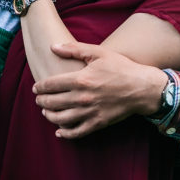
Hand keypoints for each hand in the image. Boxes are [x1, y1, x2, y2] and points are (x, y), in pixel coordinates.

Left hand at [31, 42, 166, 138]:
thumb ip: (74, 49)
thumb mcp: (98, 53)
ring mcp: (90, 112)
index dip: (40, 87)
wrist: (142, 88)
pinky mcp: (98, 123)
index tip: (36, 88)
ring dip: (49, 116)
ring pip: (61, 119)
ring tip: (46, 112)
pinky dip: (65, 133)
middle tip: (38, 100)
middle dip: (41, 101)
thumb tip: (53, 46)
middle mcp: (82, 97)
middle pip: (52, 102)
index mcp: (80, 79)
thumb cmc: (121, 67)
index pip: (51, 85)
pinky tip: (59, 131)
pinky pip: (77, 132)